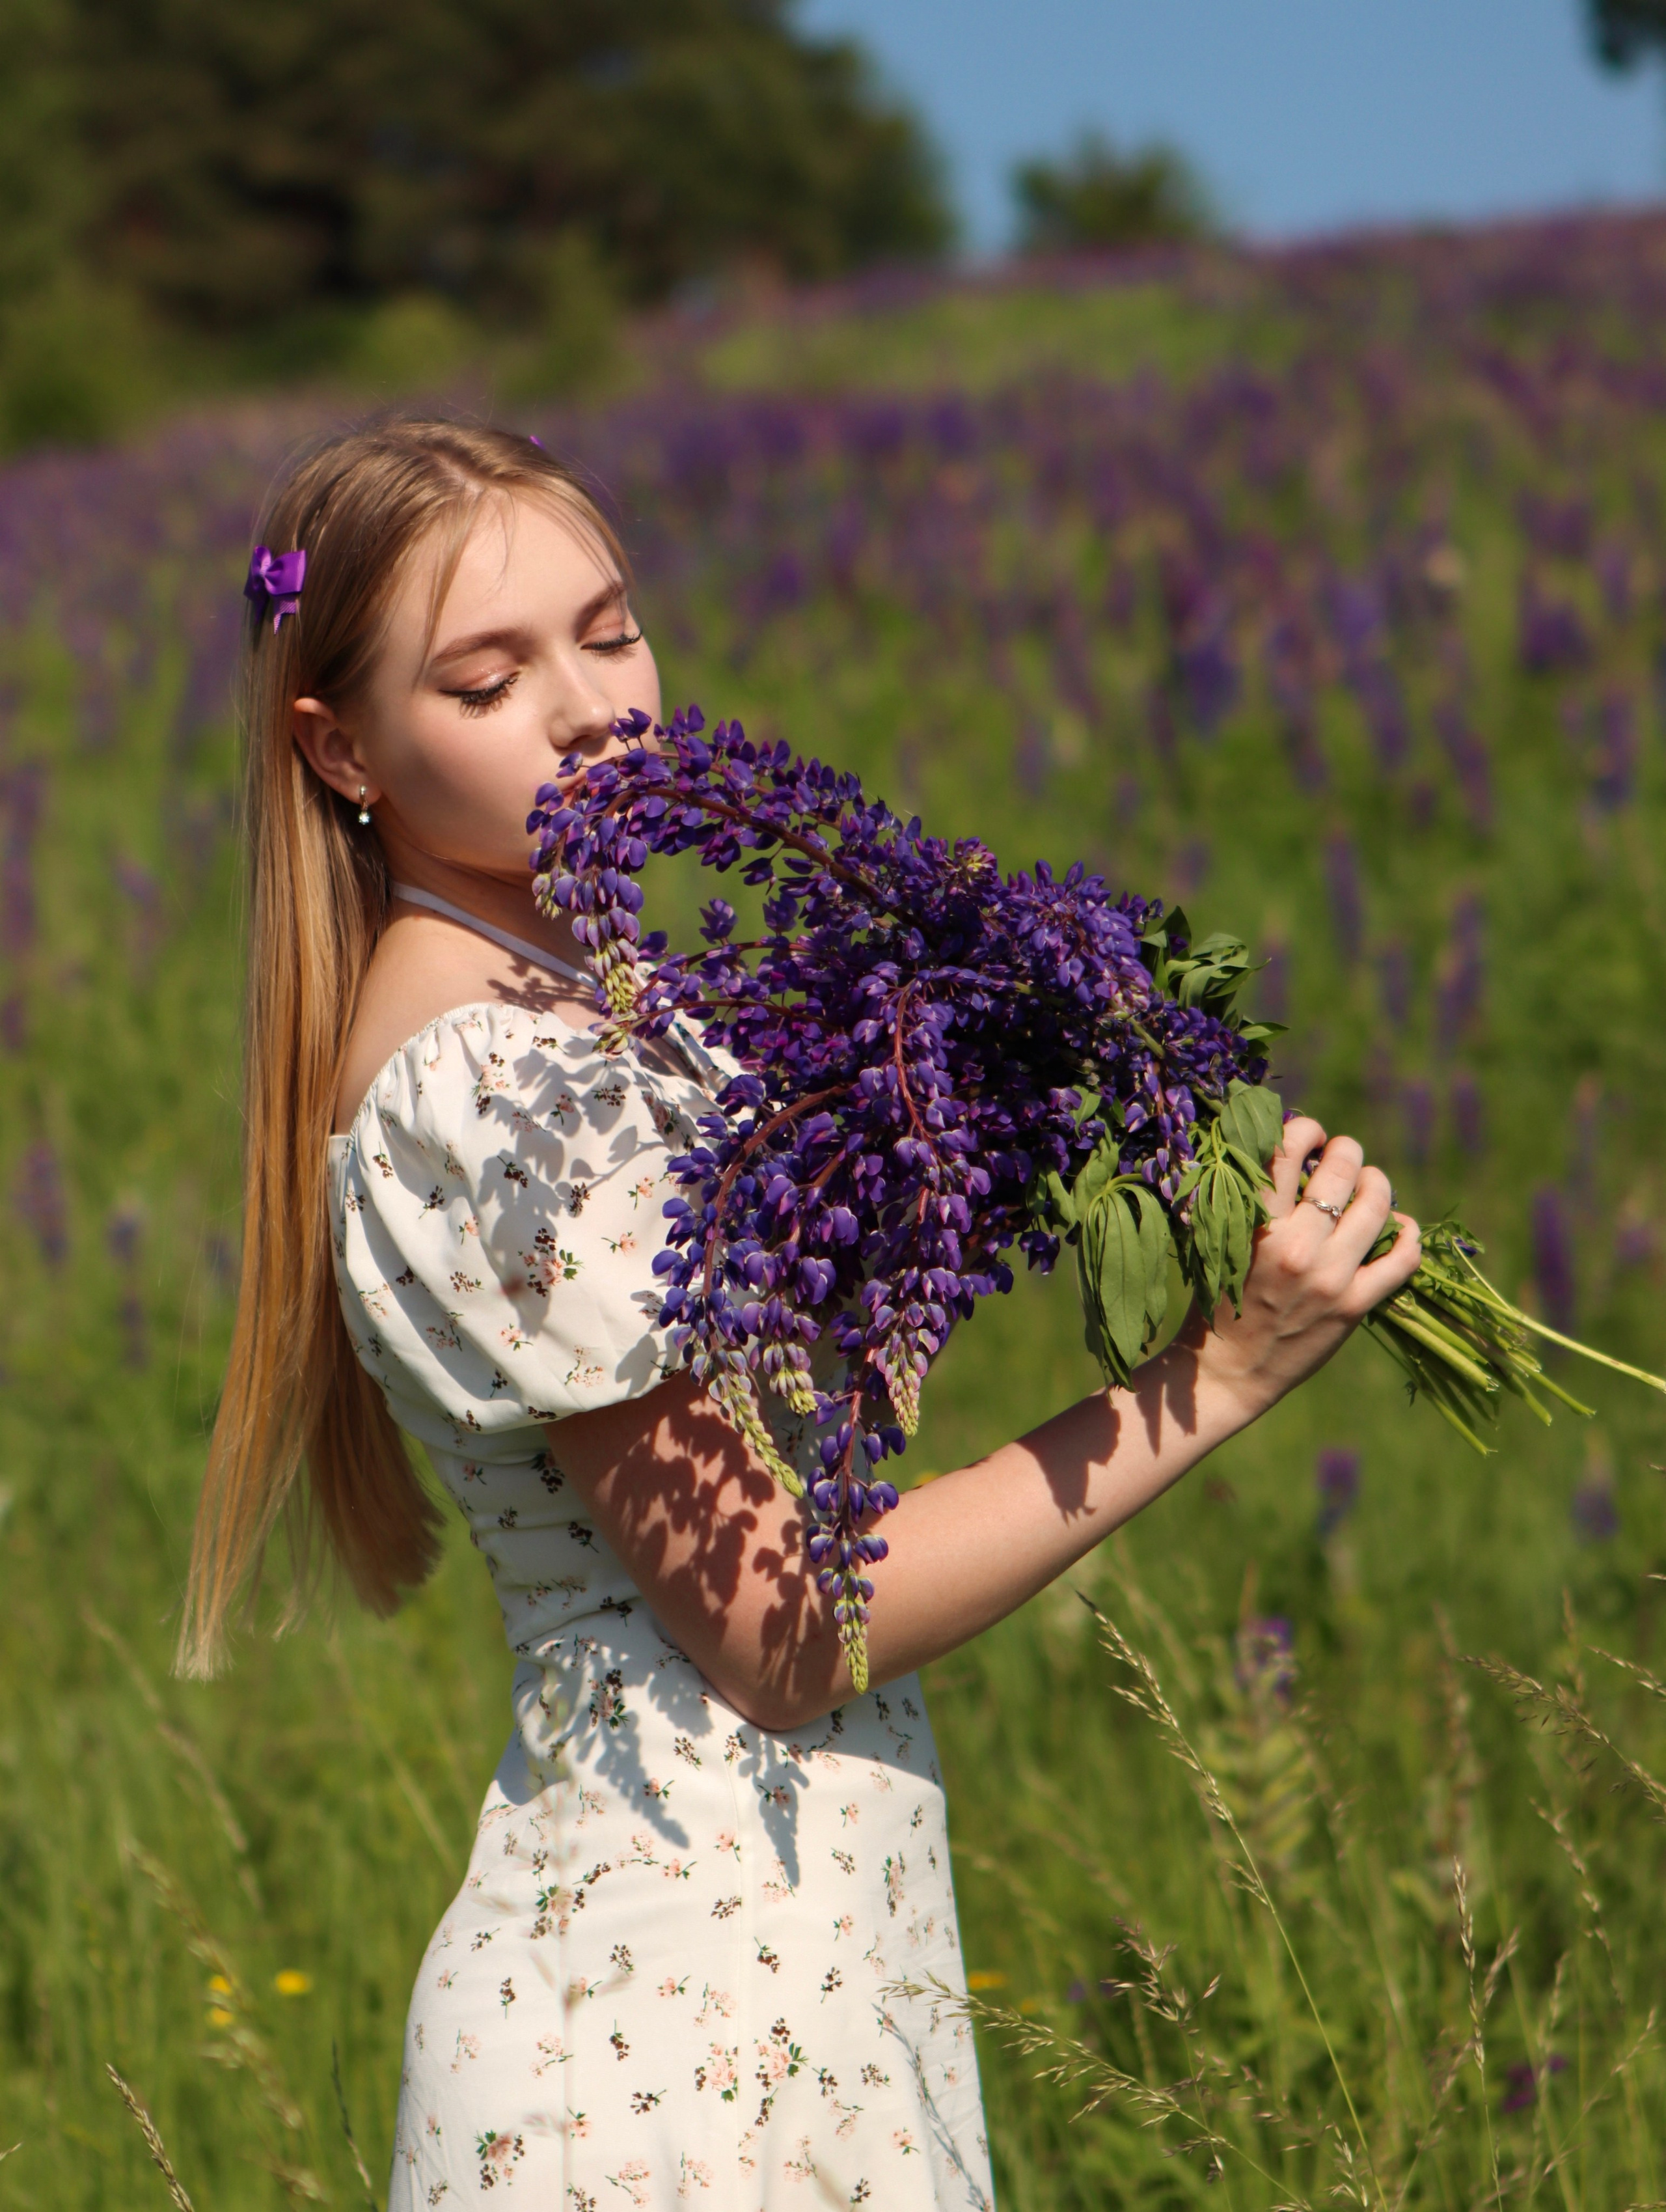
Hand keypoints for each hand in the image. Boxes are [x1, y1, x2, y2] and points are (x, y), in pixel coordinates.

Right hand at [1185, 1114, 1420, 1424]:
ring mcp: (1330, 1277)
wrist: (1229, 1372)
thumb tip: (1285, 1153)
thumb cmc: (1216, 1302)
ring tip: (1370, 1184)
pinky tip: (1400, 1228)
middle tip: (1343, 1154)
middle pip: (1340, 1170)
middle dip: (1346, 1150)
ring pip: (1376, 1207)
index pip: (1287, 1151)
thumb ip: (1247, 1202)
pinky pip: (1401, 1260)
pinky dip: (1408, 1236)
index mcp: (1254, 1226)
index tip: (1310, 1135)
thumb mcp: (1219, 1243)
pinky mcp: (1354, 1306)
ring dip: (1377, 1184)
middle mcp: (1296, 1247)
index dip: (1306, 1129)